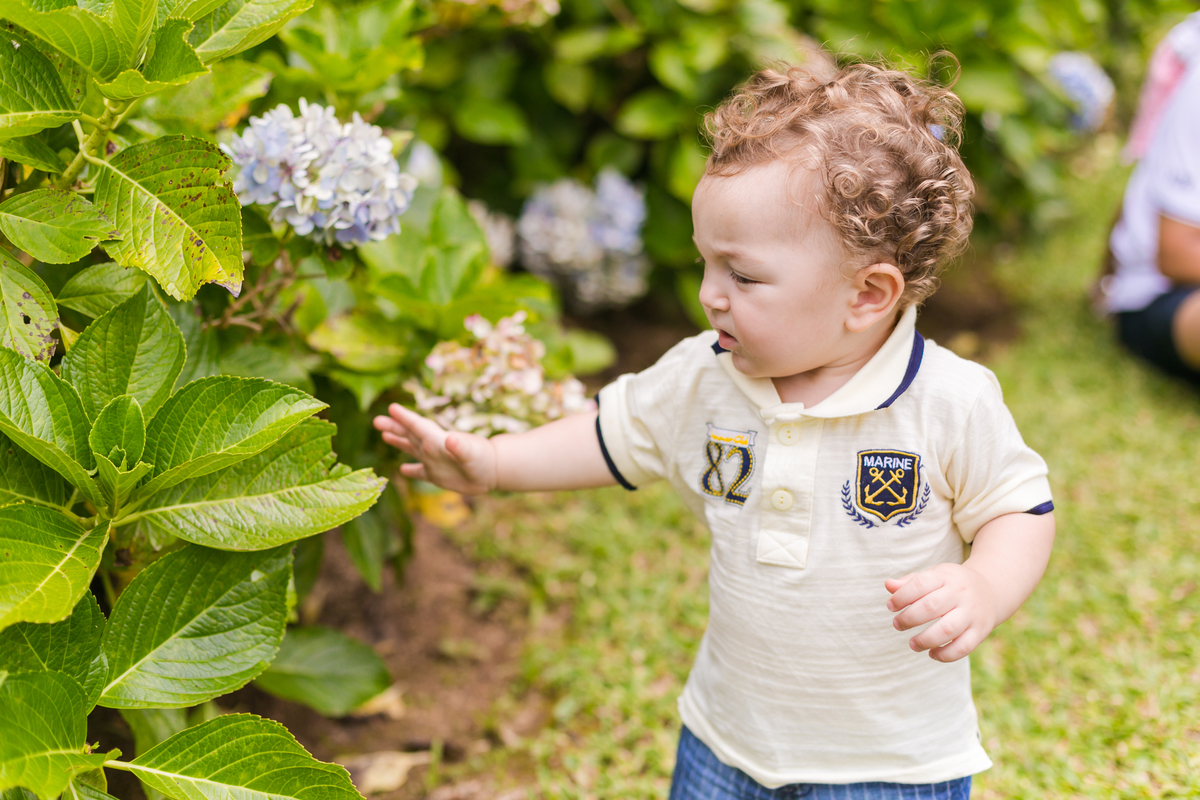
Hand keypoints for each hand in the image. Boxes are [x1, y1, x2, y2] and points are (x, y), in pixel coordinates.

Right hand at [372, 403, 497, 494]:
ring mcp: (434, 461)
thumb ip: (461, 447)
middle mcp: (433, 448)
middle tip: (376, 420)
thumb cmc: (483, 460)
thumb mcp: (472, 454)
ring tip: (384, 433)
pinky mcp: (437, 475)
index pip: (418, 426)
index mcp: (438, 440)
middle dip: (394, 426)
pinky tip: (402, 470)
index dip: (405, 418)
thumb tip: (450, 439)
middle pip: (410, 434)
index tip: (392, 407)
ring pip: (412, 448)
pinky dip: (412, 470)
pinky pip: (421, 472)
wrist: (493, 471)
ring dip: (398, 441)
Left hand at [885, 563, 999, 662]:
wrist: (992, 590)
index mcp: (946, 577)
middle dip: (909, 619)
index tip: (890, 607)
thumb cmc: (952, 584)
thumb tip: (888, 585)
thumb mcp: (935, 576)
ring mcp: (972, 614)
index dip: (901, 596)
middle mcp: (961, 594)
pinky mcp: (980, 632)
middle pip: (931, 607)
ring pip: (947, 630)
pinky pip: (963, 647)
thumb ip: (910, 582)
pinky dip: (945, 655)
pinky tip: (932, 654)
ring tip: (912, 644)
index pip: (920, 584)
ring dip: (925, 640)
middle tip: (897, 624)